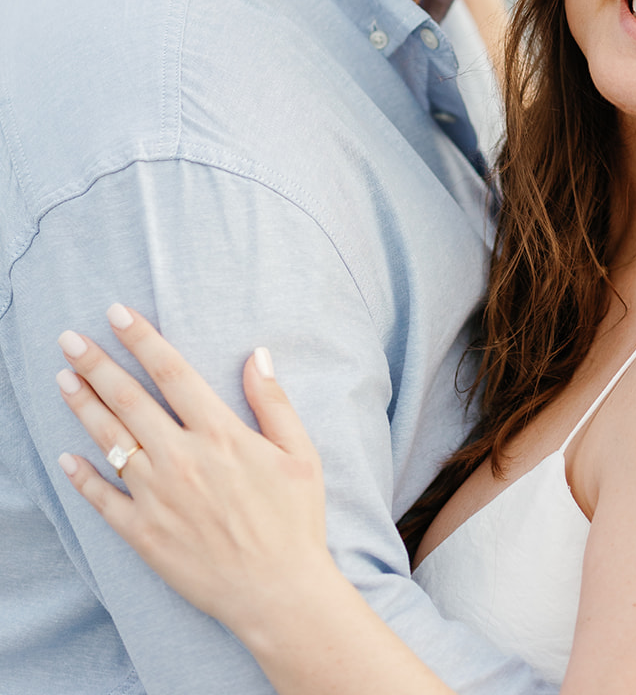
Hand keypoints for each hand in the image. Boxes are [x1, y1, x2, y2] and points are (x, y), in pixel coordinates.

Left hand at [56, 305, 335, 637]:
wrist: (278, 593)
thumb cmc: (295, 521)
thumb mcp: (300, 453)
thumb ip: (273, 401)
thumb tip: (256, 354)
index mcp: (220, 433)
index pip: (172, 372)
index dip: (142, 339)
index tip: (117, 314)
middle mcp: (183, 458)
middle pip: (129, 400)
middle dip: (97, 364)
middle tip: (70, 339)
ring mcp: (159, 497)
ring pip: (110, 442)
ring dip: (83, 407)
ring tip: (63, 379)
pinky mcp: (145, 535)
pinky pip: (104, 500)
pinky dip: (82, 477)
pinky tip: (66, 457)